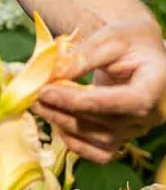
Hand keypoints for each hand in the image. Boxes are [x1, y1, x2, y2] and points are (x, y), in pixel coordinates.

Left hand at [34, 19, 165, 163]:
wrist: (139, 52)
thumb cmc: (128, 40)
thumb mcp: (110, 37)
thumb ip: (86, 55)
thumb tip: (57, 73)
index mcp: (157, 84)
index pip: (130, 101)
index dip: (91, 101)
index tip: (52, 91)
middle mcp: (152, 114)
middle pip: (109, 122)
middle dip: (67, 109)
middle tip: (36, 94)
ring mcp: (137, 129)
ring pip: (100, 139)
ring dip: (65, 124)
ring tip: (38, 104)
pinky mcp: (122, 137)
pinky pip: (100, 152)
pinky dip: (76, 143)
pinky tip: (55, 122)